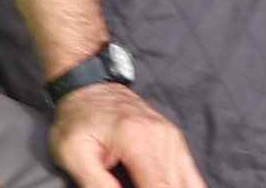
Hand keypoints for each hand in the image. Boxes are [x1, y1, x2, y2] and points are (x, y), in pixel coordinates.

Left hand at [50, 83, 203, 187]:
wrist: (90, 88)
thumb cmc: (78, 120)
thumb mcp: (74, 155)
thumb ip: (97, 185)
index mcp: (136, 138)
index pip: (158, 186)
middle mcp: (162, 135)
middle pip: (173, 186)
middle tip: (127, 183)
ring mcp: (172, 136)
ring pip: (184, 182)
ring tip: (140, 183)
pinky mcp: (175, 140)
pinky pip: (191, 174)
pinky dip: (185, 186)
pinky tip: (175, 187)